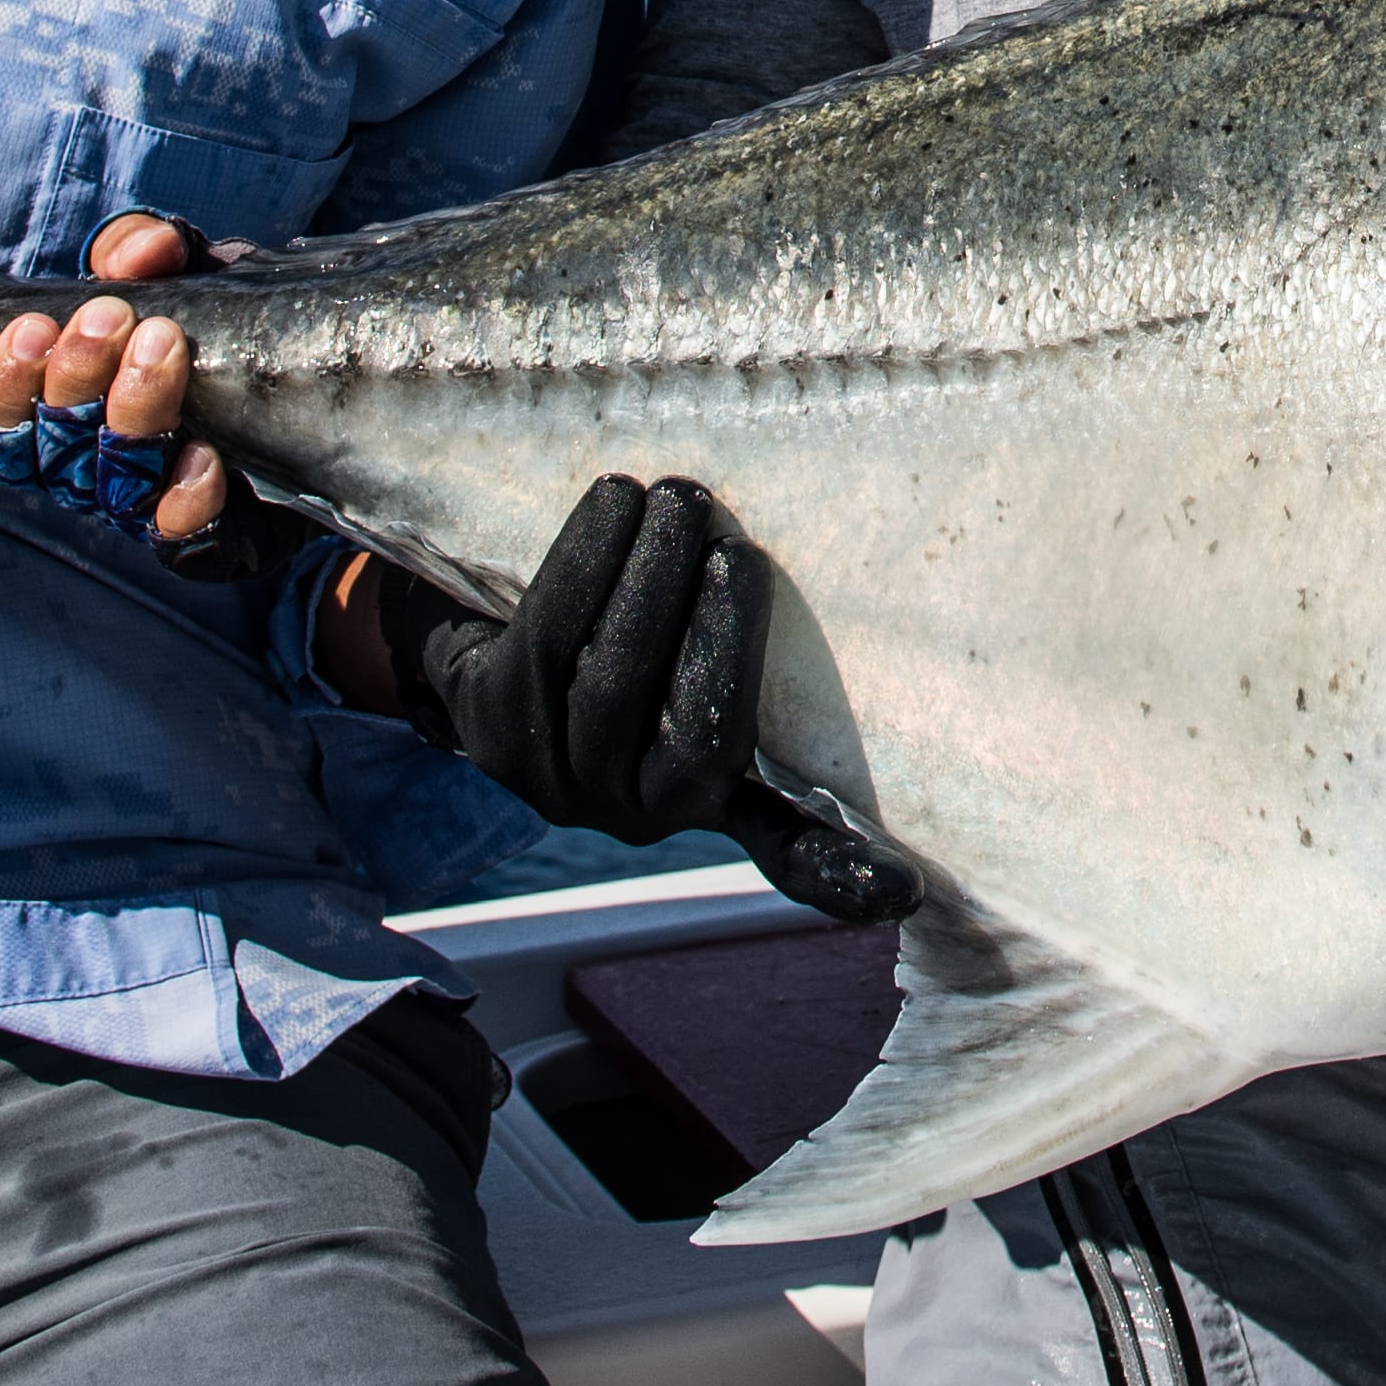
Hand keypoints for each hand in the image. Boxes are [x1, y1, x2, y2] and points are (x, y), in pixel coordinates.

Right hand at [0, 231, 242, 567]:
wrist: (301, 389)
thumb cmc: (209, 325)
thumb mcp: (178, 269)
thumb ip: (143, 249)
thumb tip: (145, 249)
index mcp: (57, 411)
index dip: (5, 379)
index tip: (33, 326)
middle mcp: (86, 468)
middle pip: (53, 446)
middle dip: (77, 375)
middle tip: (112, 315)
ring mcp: (143, 506)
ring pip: (112, 486)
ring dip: (132, 412)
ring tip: (164, 345)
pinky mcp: (207, 536)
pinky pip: (179, 537)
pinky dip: (185, 499)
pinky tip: (204, 455)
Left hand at [377, 474, 929, 927]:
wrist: (480, 636)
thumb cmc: (620, 631)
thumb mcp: (691, 660)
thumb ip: (757, 659)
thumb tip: (876, 593)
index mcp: (709, 800)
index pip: (785, 850)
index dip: (843, 871)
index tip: (906, 887)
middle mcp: (637, 811)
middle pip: (693, 729)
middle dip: (714, 622)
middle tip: (728, 535)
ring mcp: (556, 780)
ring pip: (614, 679)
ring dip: (648, 576)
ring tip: (676, 498)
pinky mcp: (490, 725)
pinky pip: (546, 636)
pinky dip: (584, 560)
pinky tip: (611, 502)